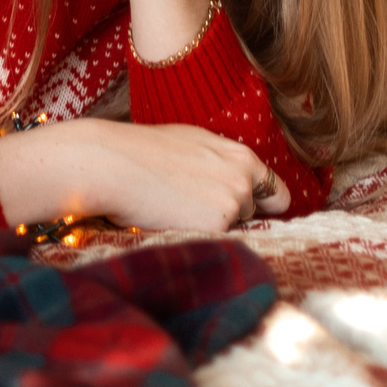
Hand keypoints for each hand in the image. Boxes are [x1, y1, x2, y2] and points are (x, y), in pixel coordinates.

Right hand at [0, 119, 286, 233]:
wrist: (109, 163)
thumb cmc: (141, 150)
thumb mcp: (192, 143)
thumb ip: (222, 162)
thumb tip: (239, 183)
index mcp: (241, 155)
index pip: (277, 194)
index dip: (261, 206)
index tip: (243, 212)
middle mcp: (245, 177)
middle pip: (252, 215)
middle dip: (230, 216)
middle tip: (190, 205)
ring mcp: (234, 202)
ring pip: (233, 230)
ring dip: (211, 227)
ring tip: (174, 209)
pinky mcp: (217, 226)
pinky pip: (213, 243)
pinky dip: (196, 238)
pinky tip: (170, 221)